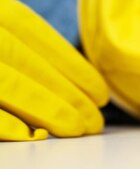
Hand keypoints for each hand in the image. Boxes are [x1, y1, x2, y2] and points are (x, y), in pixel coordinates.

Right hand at [0, 0, 107, 140]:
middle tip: (96, 122)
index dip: (73, 65)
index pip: (37, 35)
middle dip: (68, 95)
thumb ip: (19, 40)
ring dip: (46, 109)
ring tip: (77, 129)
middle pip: (28, 64)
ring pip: (9, 84)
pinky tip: (31, 134)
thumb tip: (64, 78)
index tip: (101, 93)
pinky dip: (2, 121)